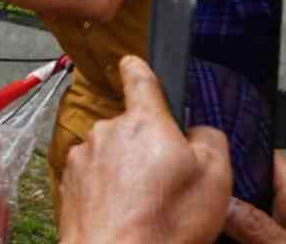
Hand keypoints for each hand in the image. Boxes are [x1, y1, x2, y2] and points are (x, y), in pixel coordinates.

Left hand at [58, 56, 231, 243]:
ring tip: (145, 205)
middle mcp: (107, 131)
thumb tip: (198, 132)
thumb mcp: (215, 177)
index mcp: (144, 122)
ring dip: (126, 172)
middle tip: (166, 182)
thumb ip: (210, 140)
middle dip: (148, 147)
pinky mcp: (69, 181)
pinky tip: (123, 212)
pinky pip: (94, 177)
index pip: (140, 77)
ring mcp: (84, 156)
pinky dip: (107, 191)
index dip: (140, 68)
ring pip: (111, 154)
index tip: (134, 64)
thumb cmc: (163, 223)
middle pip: (131, 127)